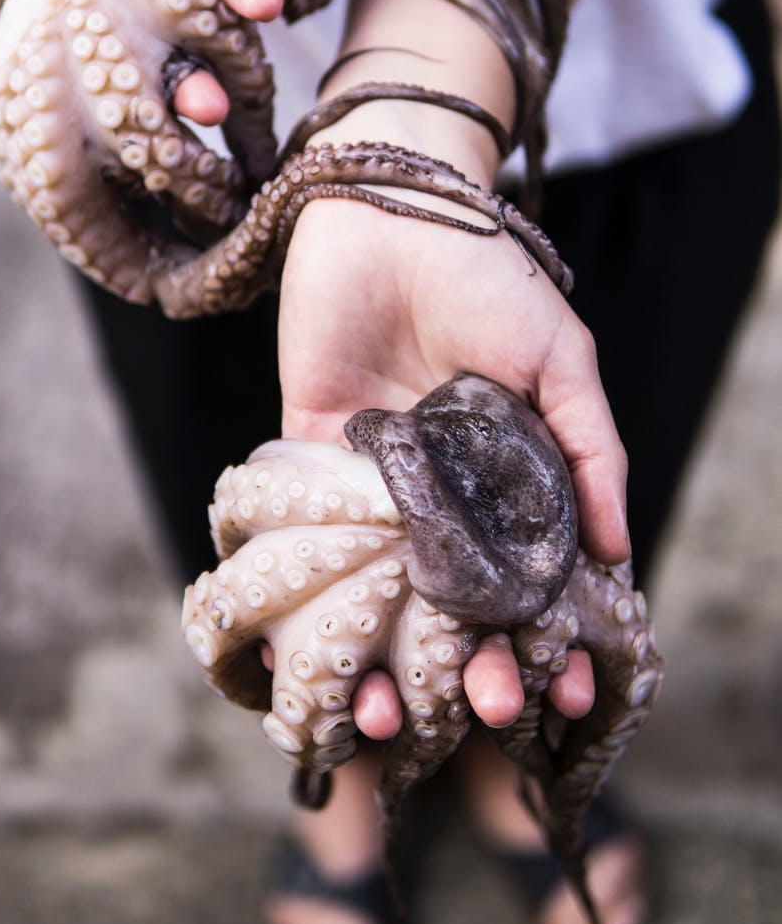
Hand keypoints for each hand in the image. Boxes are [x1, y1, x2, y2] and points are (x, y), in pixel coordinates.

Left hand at [277, 102, 628, 737]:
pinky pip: (305, 535)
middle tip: (481, 708)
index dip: (545, 639)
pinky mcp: (308, 453)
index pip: (530, 576)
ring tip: (381, 716)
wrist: (386, 207)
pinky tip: (305, 660)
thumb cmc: (486, 274)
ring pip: (379, 587)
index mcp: (510, 474)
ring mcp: (376, 478)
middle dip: (466, 664)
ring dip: (378, 657)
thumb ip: (592, 449)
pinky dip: (303, 596)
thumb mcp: (561, 358)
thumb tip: (620, 552)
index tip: (559, 697)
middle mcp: (444, 489)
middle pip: (454, 599)